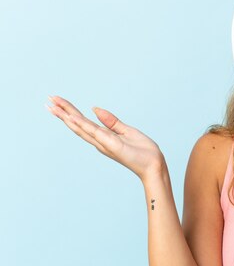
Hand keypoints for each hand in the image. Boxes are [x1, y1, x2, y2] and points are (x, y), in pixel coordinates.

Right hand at [47, 95, 164, 181]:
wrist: (154, 165)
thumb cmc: (142, 151)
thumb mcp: (127, 131)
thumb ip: (111, 121)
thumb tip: (95, 108)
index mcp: (103, 137)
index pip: (83, 122)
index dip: (70, 111)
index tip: (57, 101)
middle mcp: (100, 141)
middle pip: (77, 124)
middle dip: (62, 112)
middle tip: (48, 100)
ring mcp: (104, 143)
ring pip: (82, 127)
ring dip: (67, 117)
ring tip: (53, 106)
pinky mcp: (112, 145)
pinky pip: (95, 133)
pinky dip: (82, 125)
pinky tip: (71, 117)